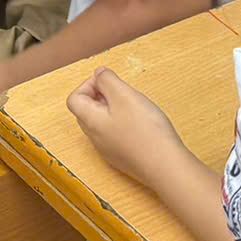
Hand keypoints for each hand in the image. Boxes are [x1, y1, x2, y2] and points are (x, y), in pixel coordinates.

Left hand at [66, 66, 182, 178]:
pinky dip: (122, 124)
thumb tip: (98, 74)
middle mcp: (95, 138)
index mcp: (90, 121)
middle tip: (121, 91)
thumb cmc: (145, 130)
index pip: (74, 99)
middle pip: (87, 111)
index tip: (108, 82)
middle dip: (101, 95)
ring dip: (113, 109)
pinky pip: (115, 136)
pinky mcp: (123, 158)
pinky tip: (141, 123)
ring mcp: (109, 150)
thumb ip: (107, 80)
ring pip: (102, 123)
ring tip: (133, 106)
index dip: (88, 85)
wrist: (165, 166)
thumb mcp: (124, 95)